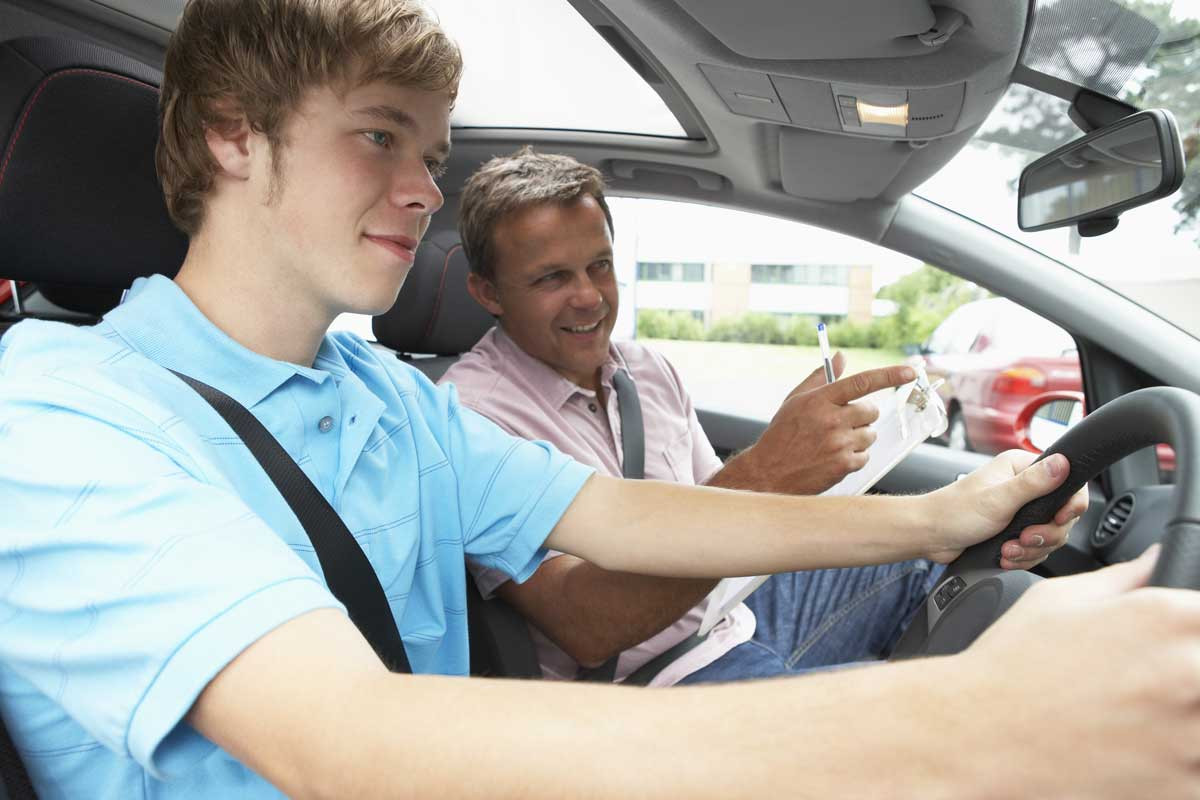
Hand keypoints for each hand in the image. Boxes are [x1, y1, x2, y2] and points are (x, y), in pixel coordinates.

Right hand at [722, 353, 916, 494]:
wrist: (768, 472)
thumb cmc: (782, 434)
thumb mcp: (795, 401)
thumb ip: (820, 377)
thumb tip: (841, 357)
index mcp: (819, 399)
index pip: (862, 382)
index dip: (890, 375)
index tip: (910, 371)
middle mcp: (831, 419)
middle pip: (870, 410)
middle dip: (863, 415)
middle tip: (843, 422)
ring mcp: (839, 443)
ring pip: (870, 434)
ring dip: (858, 437)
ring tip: (833, 443)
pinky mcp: (843, 464)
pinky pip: (865, 456)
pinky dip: (853, 457)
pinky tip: (832, 457)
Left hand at [925, 450, 1087, 567]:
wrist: (930, 535)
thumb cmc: (954, 512)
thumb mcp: (997, 498)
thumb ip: (1033, 483)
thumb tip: (1064, 462)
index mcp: (1021, 467)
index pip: (1068, 481)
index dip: (1070, 505)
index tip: (1060, 519)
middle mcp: (1024, 486)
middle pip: (1062, 516)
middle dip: (1045, 534)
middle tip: (1024, 538)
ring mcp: (1020, 510)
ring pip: (1050, 536)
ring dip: (1030, 549)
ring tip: (1008, 549)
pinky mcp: (1014, 530)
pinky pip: (1035, 548)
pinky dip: (1022, 556)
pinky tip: (1005, 555)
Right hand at [954, 546, 1199, 796]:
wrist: (977, 735)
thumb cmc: (1012, 666)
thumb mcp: (1059, 599)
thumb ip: (1126, 578)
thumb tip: (1157, 559)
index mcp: (1166, 618)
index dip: (1193, 628)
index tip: (1180, 641)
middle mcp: (1187, 674)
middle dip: (1189, 672)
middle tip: (1156, 682)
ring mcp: (1188, 737)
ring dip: (1187, 719)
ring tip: (1146, 717)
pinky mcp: (1180, 786)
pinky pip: (1198, 771)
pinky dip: (1180, 763)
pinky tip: (1144, 750)